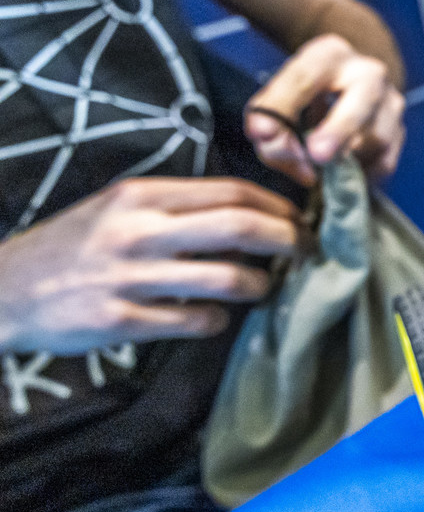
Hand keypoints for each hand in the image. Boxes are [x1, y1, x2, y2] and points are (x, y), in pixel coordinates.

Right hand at [0, 178, 299, 354]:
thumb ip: (176, 208)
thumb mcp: (118, 209)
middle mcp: (138, 230)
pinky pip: (196, 321)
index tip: (300, 218)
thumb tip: (249, 215)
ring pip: (228, 278)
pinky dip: (218, 321)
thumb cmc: (75, 246)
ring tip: (262, 287)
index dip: (278, 205)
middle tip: (306, 251)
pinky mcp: (120, 320)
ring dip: (260, 285)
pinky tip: (215, 318)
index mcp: (142, 196)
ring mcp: (129, 277)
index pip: (231, 190)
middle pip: (241, 226)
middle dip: (288, 239)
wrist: (4, 288)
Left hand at [245, 34, 405, 185]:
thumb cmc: (305, 94)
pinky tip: (339, 173)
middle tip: (317, 155)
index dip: (282, 105)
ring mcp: (391, 102)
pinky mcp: (400, 132)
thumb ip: (267, 121)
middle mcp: (369, 73)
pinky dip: (359, 175)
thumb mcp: (277, 97)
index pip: (305, 76)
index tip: (262, 134)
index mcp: (330, 54)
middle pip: (363, 99)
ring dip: (344, 161)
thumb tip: (273, 146)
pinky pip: (384, 163)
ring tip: (318, 168)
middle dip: (340, 129)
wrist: (346, 86)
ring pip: (377, 137)